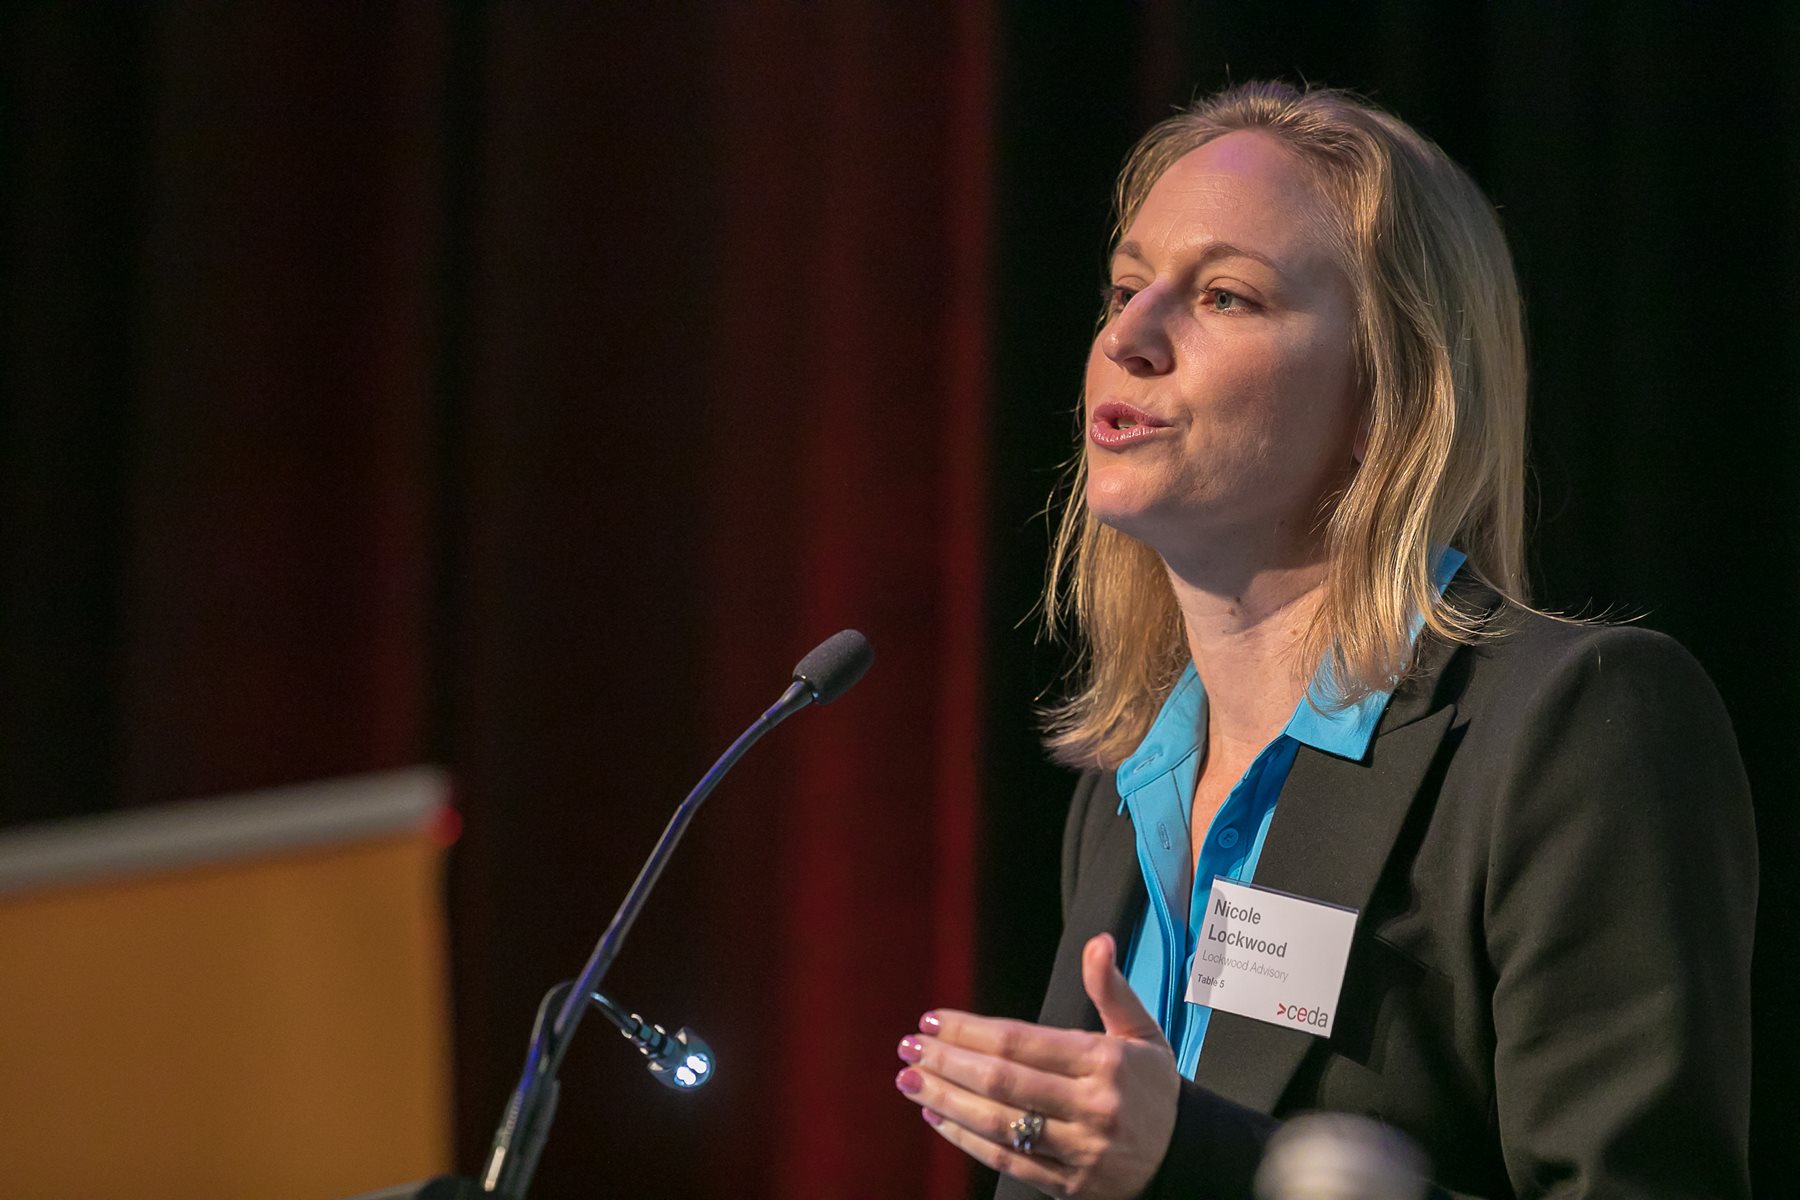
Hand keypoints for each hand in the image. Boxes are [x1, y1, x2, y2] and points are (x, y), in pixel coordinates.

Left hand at [896, 933, 1179, 1198]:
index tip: (933, 1020)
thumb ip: (1112, 988)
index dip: (971, 1031)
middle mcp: (1092, 1106)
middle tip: (909, 1047)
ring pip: (1000, 1123)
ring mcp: (1079, 1149)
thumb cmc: (1154, 1087)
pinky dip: (967, 1140)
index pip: (1023, 1041)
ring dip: (946, 1101)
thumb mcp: (1142, 1031)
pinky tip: (938, 1118)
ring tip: (909, 1081)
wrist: (1186, 1155)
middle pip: (1003, 1081)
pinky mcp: (1069, 1184)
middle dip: (948, 1063)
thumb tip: (1097, 943)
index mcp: (1106, 1062)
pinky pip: (1008, 1161)